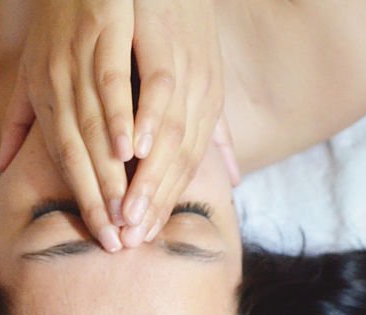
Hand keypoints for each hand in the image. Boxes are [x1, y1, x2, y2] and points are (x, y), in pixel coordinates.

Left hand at [0, 0, 134, 251]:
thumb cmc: (53, 19)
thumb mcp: (27, 70)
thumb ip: (18, 122)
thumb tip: (2, 168)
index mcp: (43, 97)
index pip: (62, 160)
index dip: (81, 200)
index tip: (101, 236)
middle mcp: (55, 84)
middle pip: (76, 154)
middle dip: (96, 201)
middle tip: (116, 242)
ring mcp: (77, 61)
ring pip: (92, 128)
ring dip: (109, 173)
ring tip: (126, 212)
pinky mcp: (101, 34)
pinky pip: (109, 85)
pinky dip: (120, 119)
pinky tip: (132, 150)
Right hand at [121, 0, 237, 246]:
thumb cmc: (185, 23)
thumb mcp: (205, 78)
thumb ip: (214, 129)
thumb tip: (236, 176)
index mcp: (208, 104)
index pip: (188, 166)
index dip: (164, 203)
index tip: (140, 237)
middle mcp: (204, 92)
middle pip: (181, 160)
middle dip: (154, 202)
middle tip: (129, 240)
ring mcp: (190, 69)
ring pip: (172, 135)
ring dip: (149, 177)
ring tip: (129, 212)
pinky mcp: (169, 41)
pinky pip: (161, 88)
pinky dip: (148, 121)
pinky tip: (132, 150)